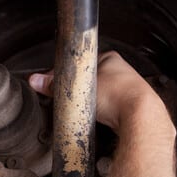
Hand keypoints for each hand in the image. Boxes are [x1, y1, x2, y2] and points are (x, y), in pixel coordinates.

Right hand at [28, 51, 169, 132]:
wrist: (140, 116)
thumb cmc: (118, 95)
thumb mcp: (77, 89)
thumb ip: (54, 84)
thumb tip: (36, 81)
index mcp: (110, 58)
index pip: (81, 63)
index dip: (67, 74)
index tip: (58, 84)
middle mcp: (121, 71)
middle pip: (90, 80)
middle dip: (79, 90)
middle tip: (71, 99)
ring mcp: (127, 89)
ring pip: (100, 95)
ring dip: (91, 103)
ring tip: (85, 110)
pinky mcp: (129, 107)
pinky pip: (109, 108)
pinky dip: (102, 113)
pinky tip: (98, 118)